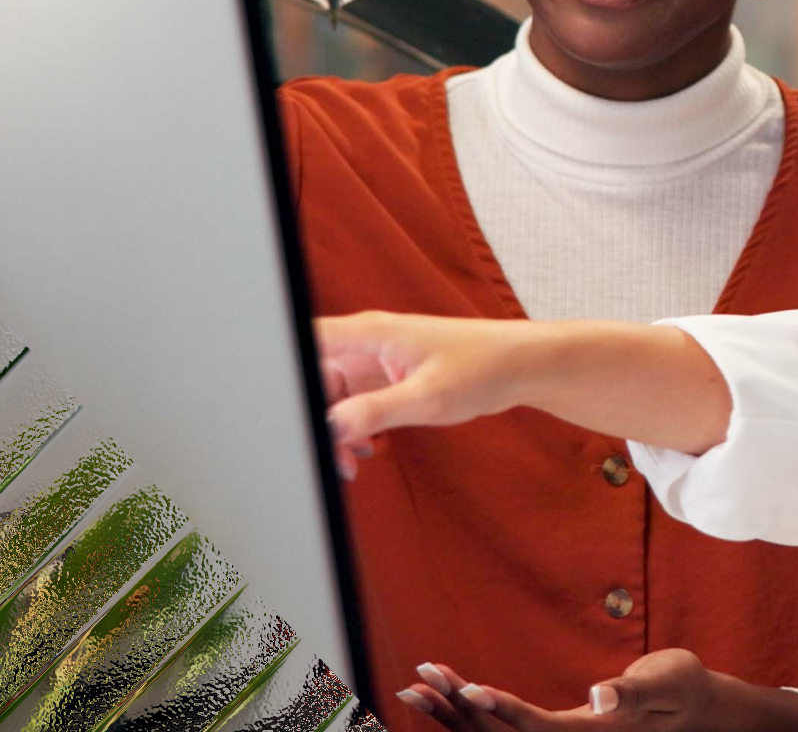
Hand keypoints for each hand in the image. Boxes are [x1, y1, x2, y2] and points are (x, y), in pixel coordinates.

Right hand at [316, 312, 730, 471]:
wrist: (522, 368)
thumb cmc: (482, 367)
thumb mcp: (427, 397)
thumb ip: (375, 411)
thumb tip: (330, 428)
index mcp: (368, 334)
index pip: (305, 341)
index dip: (281, 368)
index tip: (275, 411)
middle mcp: (367, 345)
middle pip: (312, 377)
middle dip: (312, 418)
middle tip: (325, 456)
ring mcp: (378, 364)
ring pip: (332, 397)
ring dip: (333, 430)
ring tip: (350, 463)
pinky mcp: (391, 382)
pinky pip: (355, 406)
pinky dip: (354, 429)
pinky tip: (368, 451)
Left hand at [393, 651, 797, 731]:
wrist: (694, 707)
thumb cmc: (682, 689)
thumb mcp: (667, 682)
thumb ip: (635, 691)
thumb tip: (600, 695)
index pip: (538, 727)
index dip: (501, 711)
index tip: (468, 691)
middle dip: (457, 711)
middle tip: (418, 680)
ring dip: (454, 713)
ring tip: (417, 685)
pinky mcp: (556, 730)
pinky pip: (506, 726)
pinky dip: (473, 712)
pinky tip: (451, 695)